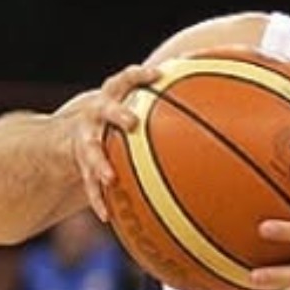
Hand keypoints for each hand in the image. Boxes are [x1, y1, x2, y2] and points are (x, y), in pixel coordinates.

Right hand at [72, 64, 160, 219]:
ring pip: (90, 150)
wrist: (76, 129)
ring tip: (110, 178)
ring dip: (100, 163)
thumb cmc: (121, 113)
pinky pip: (87, 183)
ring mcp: (85, 138)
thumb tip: (213, 87)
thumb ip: (169, 96)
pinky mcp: (80, 163)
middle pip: (105, 110)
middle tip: (131, 122)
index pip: (126, 78)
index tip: (159, 73)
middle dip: (118, 114)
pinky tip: (107, 216)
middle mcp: (96, 113)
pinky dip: (97, 198)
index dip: (140, 75)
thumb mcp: (136, 100)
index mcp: (113, 94)